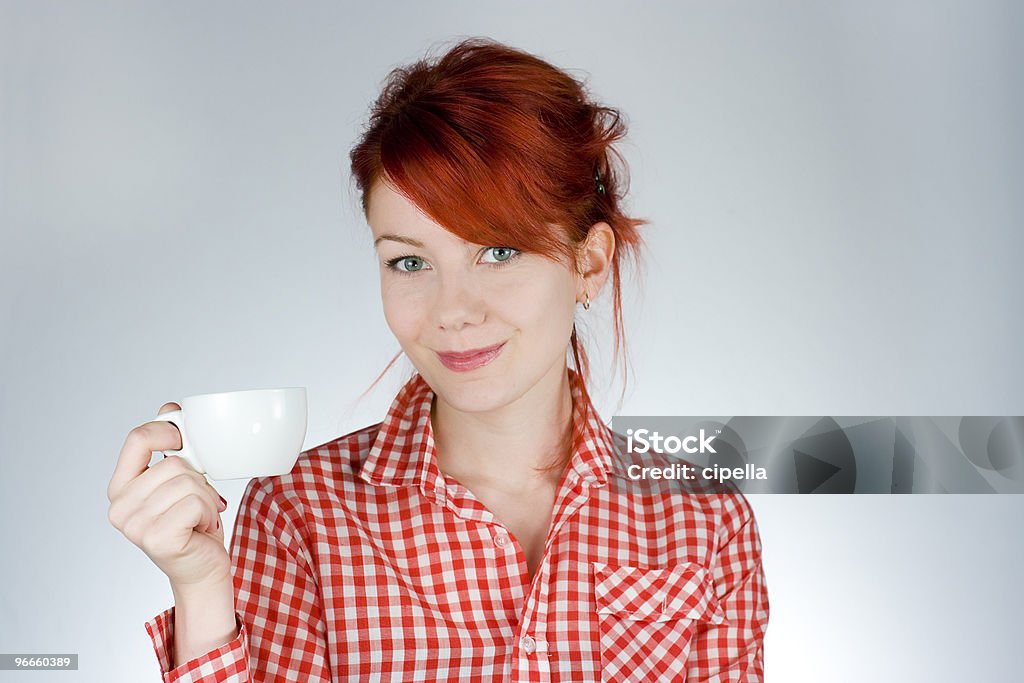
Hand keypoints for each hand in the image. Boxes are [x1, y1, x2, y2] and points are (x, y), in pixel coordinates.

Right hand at [107, 403, 231, 586]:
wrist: (203, 569)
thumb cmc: (192, 524)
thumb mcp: (181, 480)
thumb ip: (171, 447)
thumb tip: (170, 409)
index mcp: (120, 486)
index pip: (137, 438)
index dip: (167, 431)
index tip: (184, 442)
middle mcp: (120, 506)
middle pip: (173, 462)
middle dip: (198, 479)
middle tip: (197, 503)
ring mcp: (135, 525)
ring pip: (188, 481)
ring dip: (206, 498)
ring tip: (199, 517)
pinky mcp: (156, 538)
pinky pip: (195, 502)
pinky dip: (208, 512)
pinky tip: (201, 528)